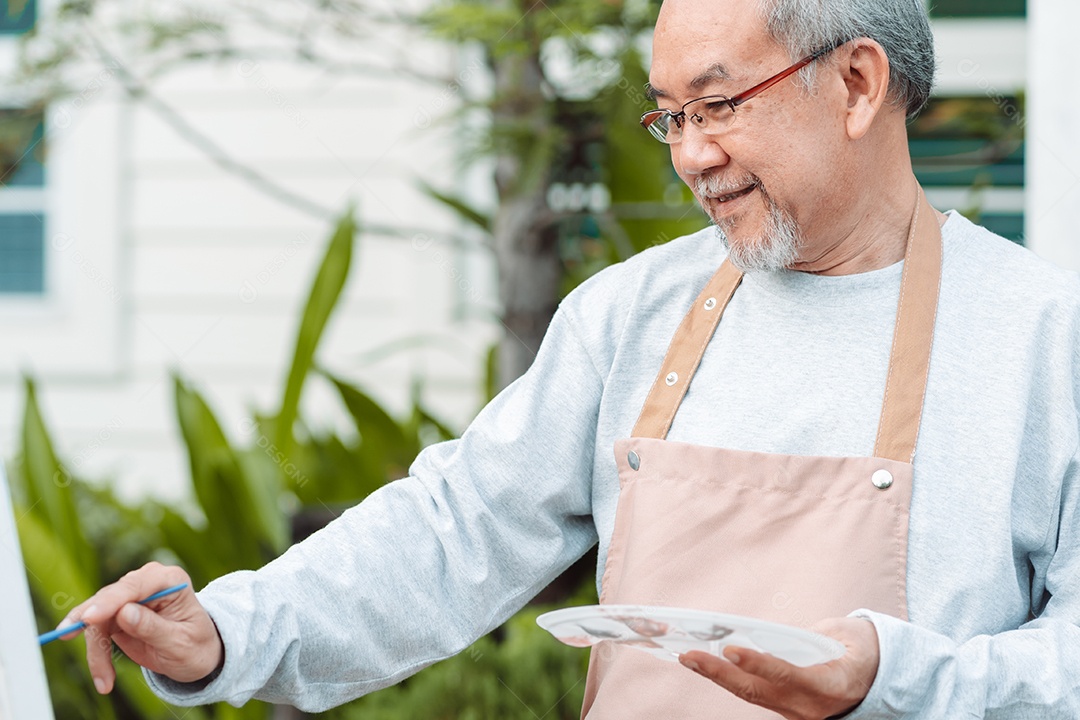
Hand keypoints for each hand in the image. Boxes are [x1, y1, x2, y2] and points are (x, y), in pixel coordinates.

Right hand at [58, 562, 223, 693]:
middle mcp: (146, 582)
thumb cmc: (195, 645)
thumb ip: (153, 627)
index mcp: (169, 579)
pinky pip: (95, 632)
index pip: (134, 585)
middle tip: (94, 666)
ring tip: (105, 683)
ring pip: (96, 619)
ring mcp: (129, 597)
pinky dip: (96, 655)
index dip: (110, 601)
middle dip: (97, 632)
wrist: (196, 654)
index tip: (89, 618)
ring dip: (96, 652)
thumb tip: (124, 613)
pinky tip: (103, 678)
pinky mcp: (116, 614)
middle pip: (108, 601)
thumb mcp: (180, 642)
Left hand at [678, 617, 879, 719]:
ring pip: (752, 696)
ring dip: (718, 677)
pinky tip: (708, 666)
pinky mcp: (787, 710)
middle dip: (720, 674)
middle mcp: (811, 706)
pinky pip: (755, 695)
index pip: (789, 675)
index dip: (759, 664)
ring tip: (689, 658)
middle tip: (690, 655)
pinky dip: (730, 680)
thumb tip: (765, 636)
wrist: (878, 678)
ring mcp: (797, 713)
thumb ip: (809, 636)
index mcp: (832, 684)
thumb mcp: (845, 635)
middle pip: (759, 691)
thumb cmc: (860, 648)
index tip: (731, 650)